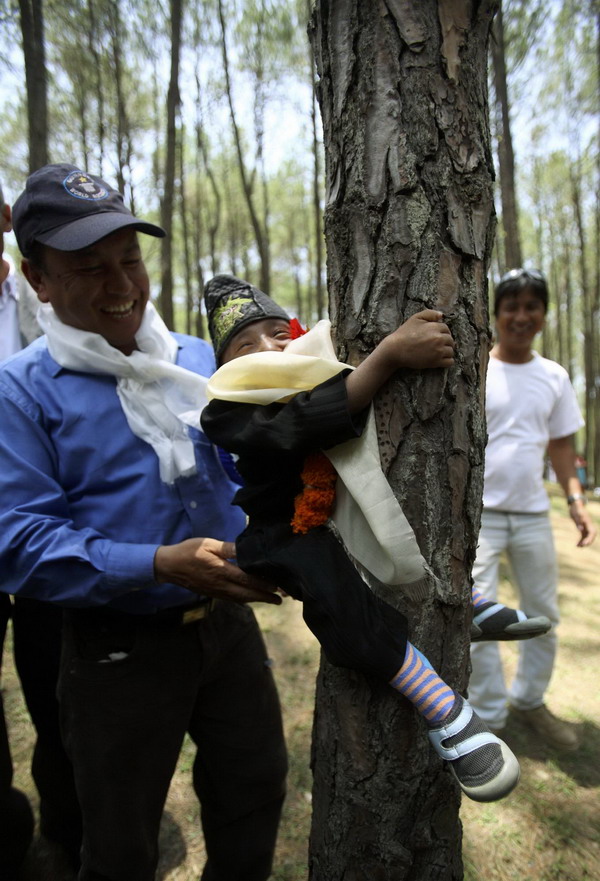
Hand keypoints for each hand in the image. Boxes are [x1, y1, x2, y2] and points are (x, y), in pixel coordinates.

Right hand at [153, 537, 281, 604]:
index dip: (263, 584)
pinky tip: (251, 598)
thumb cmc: (188, 551)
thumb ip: (228, 548)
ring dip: (257, 600)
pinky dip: (245, 599)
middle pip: (247, 594)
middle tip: (281, 599)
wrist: (169, 566)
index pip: (246, 579)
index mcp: (220, 570)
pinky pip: (232, 599)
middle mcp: (220, 584)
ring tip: (272, 600)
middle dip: (265, 597)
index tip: (277, 586)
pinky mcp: (212, 594)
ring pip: (240, 598)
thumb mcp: (208, 544)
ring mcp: (216, 591)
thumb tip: (245, 549)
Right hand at [383, 309, 454, 369]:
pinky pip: (449, 362)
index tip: (436, 336)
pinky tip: (442, 360)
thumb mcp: (415, 318)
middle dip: (445, 342)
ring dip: (447, 351)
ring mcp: (438, 351)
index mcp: (434, 327)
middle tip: (437, 345)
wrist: (396, 350)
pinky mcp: (436, 362)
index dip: (442, 332)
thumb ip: (429, 313)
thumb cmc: (404, 333)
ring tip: (439, 352)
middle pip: (450, 340)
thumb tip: (442, 315)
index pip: (446, 329)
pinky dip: (448, 361)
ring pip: (451, 351)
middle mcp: (438, 338)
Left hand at [569, 502, 596, 547]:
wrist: (575, 504)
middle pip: (591, 536)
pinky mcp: (583, 527)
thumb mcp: (575, 515)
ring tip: (578, 546)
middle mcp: (588, 525)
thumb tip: (580, 530)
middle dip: (588, 542)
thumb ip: (578, 522)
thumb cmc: (575, 509)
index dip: (589, 539)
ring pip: (588, 536)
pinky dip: (581, 540)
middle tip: (581, 546)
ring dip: (584, 542)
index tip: (584, 544)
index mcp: (587, 522)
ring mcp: (586, 526)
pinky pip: (584, 535)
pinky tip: (577, 545)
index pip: (591, 532)